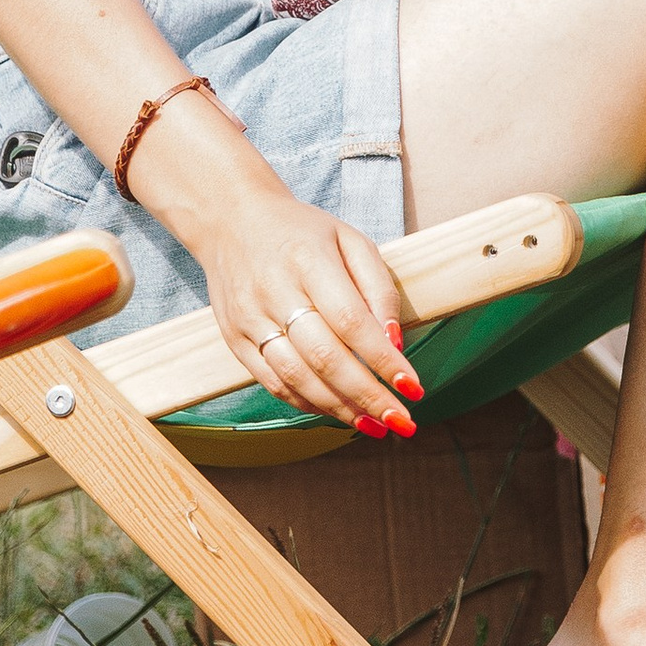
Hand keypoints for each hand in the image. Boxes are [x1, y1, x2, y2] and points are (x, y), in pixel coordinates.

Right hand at [195, 186, 422, 436]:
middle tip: (402, 422)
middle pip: (324, 357)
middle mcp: (274, 292)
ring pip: (297, 377)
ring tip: (375, 425)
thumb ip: (378, 287)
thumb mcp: (350, 240)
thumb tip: (395, 341)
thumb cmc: (302, 233)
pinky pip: (273, 382)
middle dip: (368, 396)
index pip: (352, 321)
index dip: (383, 360)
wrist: (231, 220)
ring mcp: (249, 318)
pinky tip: (337, 412)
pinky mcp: (234, 339)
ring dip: (340, 408)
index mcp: (308, 261)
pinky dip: (308, 403)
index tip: (414, 387)